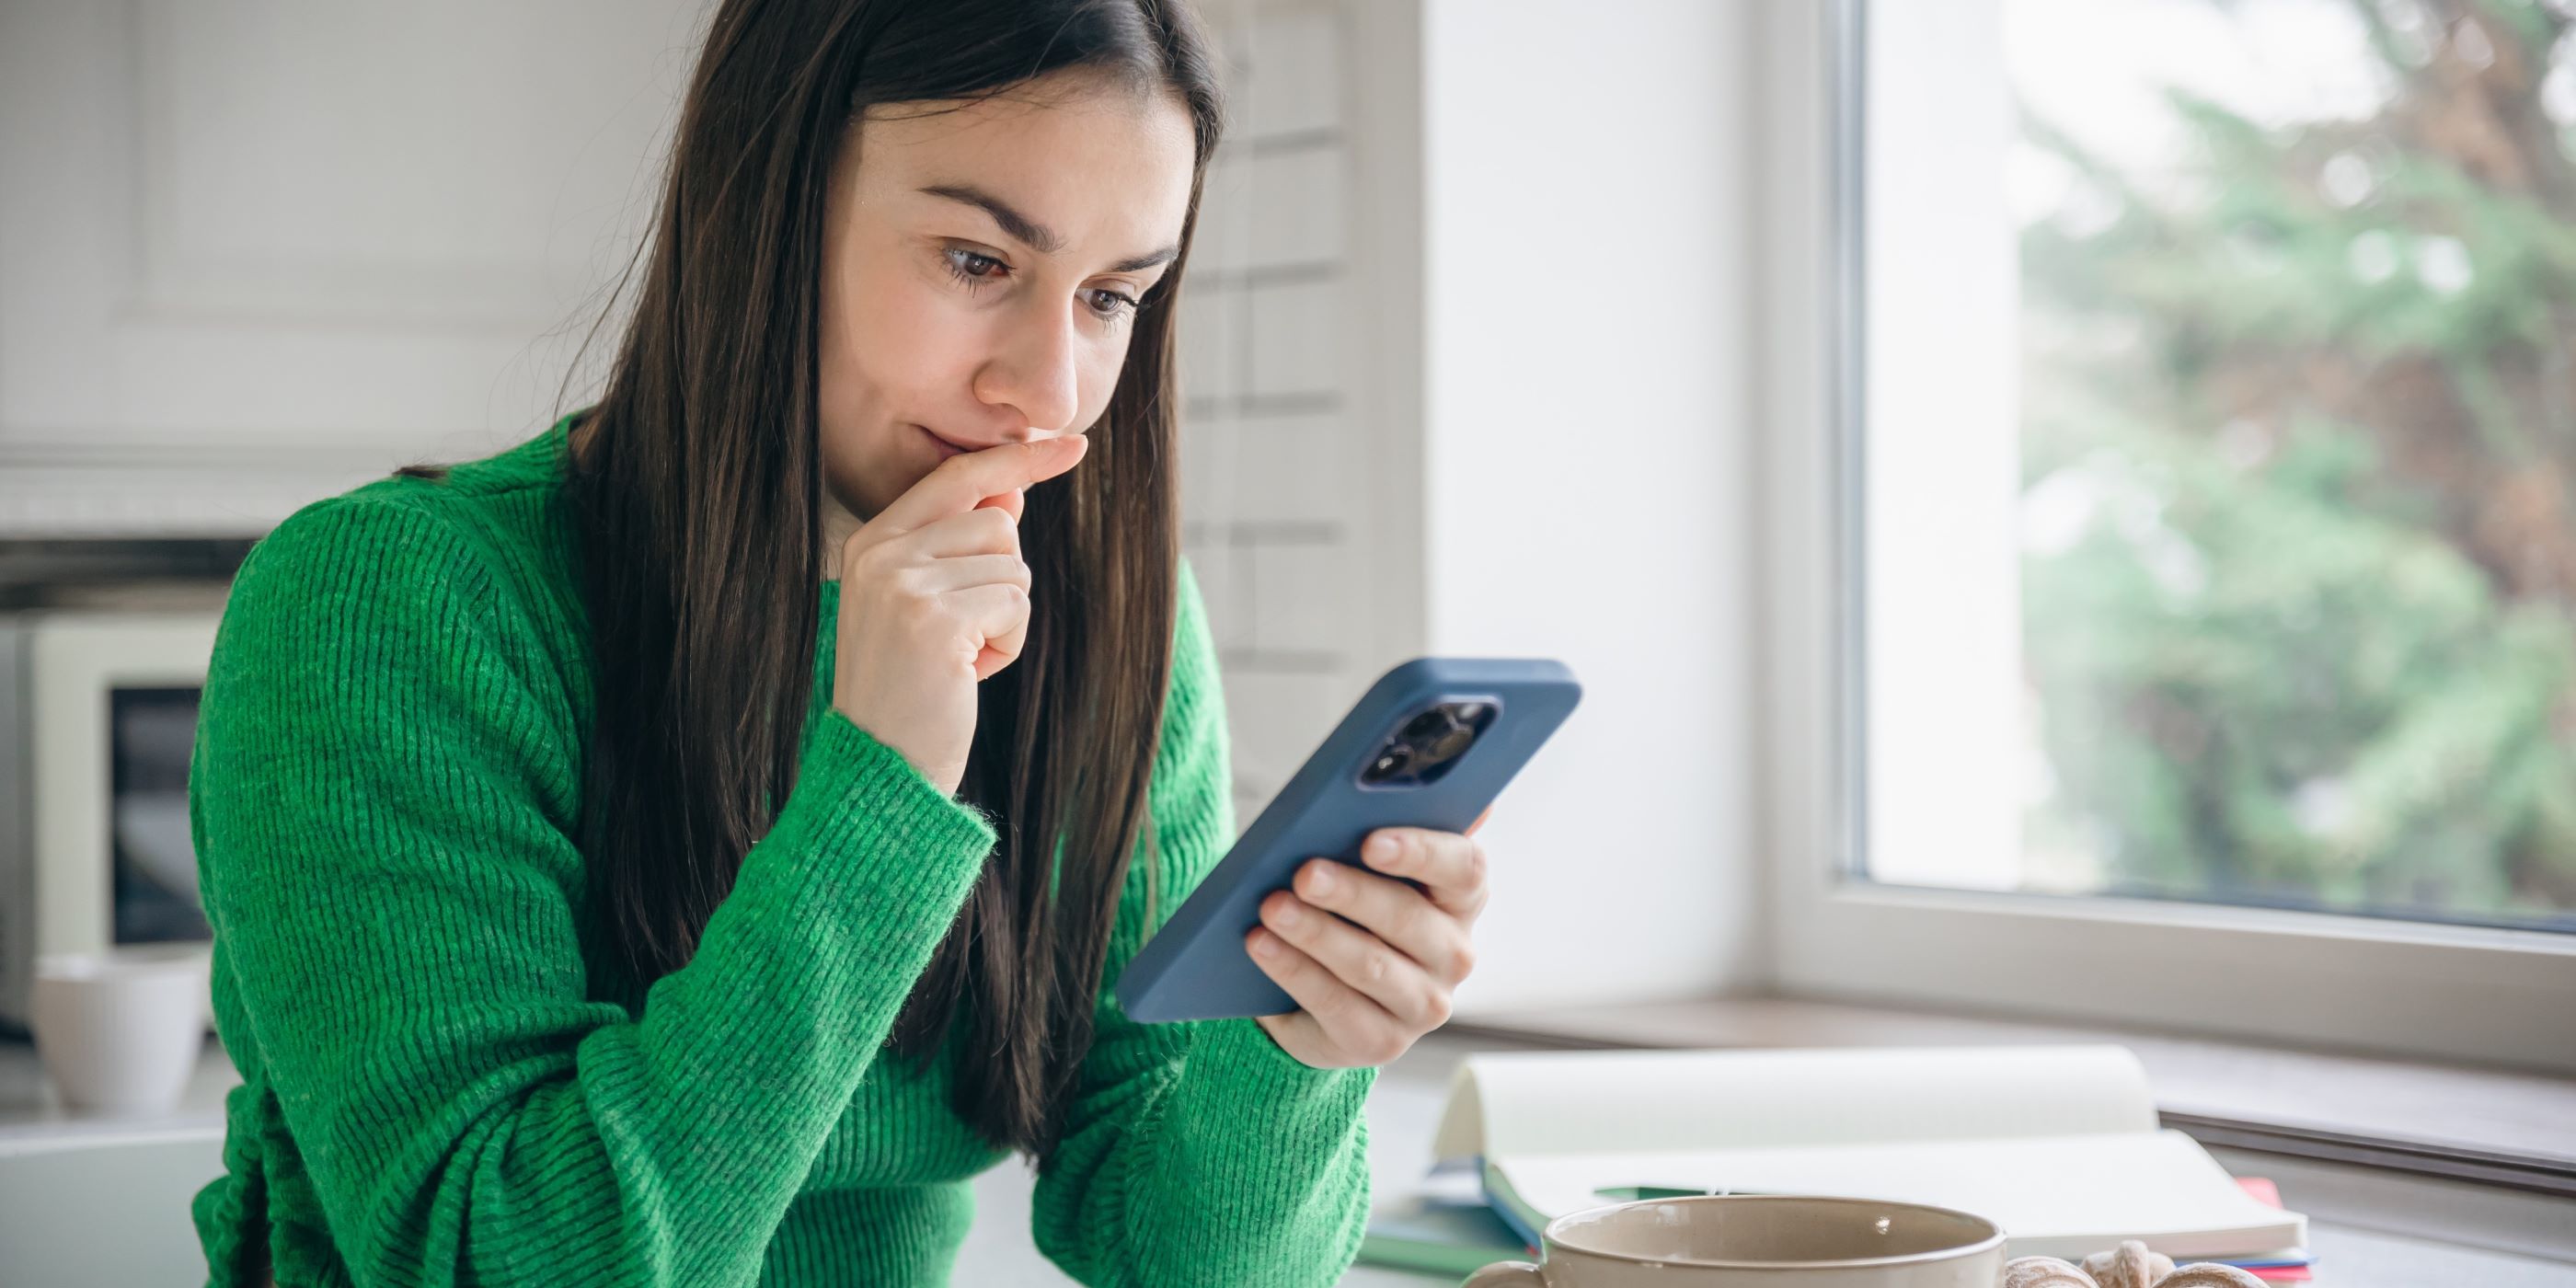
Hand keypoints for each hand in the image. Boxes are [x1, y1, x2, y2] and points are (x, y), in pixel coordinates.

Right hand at [831, 436, 1086, 794]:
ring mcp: (903, 582)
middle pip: (998, 523)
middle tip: (962, 637)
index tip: (1073, 443)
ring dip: (1006, 618)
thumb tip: (1013, 492)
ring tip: (960, 659)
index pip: (957, 477)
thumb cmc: (912, 691)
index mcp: (872, 542)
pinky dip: (1008, 643)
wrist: (879, 768)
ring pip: (1012, 565)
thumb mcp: (927, 606)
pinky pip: (1015, 603)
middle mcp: (880, 553)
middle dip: (1003, 582)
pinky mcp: (934, 617)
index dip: (1017, 461)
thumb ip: (959, 546)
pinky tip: (968, 674)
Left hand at [1245, 818, 1489, 1067]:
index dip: (1421, 852)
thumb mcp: (1364, 869)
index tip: (1372, 840)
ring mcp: (1423, 1006)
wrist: (1323, 994)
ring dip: (1315, 933)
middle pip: (1407, 918)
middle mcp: (1455, 955)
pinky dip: (1294, 971)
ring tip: (1271, 908)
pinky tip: (1261, 945)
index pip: (1464, 868)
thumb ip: (1381, 829)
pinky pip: (1336, 1004)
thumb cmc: (1349, 910)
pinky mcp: (1382, 1043)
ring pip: (1369, 965)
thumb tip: (1400, 775)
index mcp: (1462, 898)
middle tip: (1303, 873)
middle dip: (1350, 893)